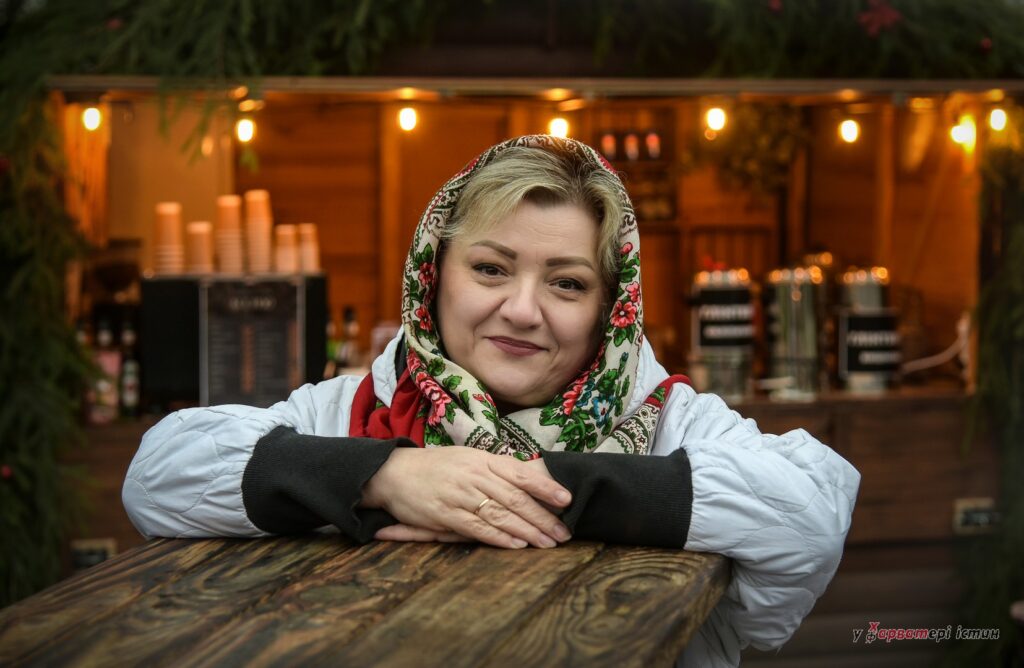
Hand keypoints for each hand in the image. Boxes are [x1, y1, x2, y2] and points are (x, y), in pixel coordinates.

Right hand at [363, 447, 571, 548]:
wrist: (394, 472)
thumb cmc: (436, 466)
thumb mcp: (468, 459)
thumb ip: (496, 470)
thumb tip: (531, 476)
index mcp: (482, 460)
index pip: (520, 473)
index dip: (545, 487)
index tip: (567, 500)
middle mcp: (474, 475)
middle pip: (515, 497)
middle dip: (542, 517)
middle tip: (563, 532)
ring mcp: (460, 495)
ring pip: (501, 514)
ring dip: (527, 531)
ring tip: (547, 543)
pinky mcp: (446, 514)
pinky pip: (477, 527)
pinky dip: (499, 537)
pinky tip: (517, 544)